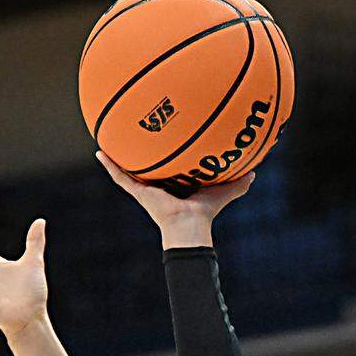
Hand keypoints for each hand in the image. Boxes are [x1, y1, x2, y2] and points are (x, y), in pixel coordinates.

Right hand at [95, 150, 254, 248]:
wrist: (190, 226)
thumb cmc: (206, 213)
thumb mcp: (224, 192)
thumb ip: (239, 183)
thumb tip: (255, 172)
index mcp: (177, 184)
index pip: (171, 166)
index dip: (168, 153)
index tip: (165, 137)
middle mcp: (160, 185)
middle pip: (149, 165)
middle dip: (143, 150)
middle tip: (136, 129)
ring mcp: (146, 188)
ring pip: (130, 169)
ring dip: (119, 155)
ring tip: (108, 136)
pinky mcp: (139, 192)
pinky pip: (121, 177)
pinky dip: (110, 165)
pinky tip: (100, 151)